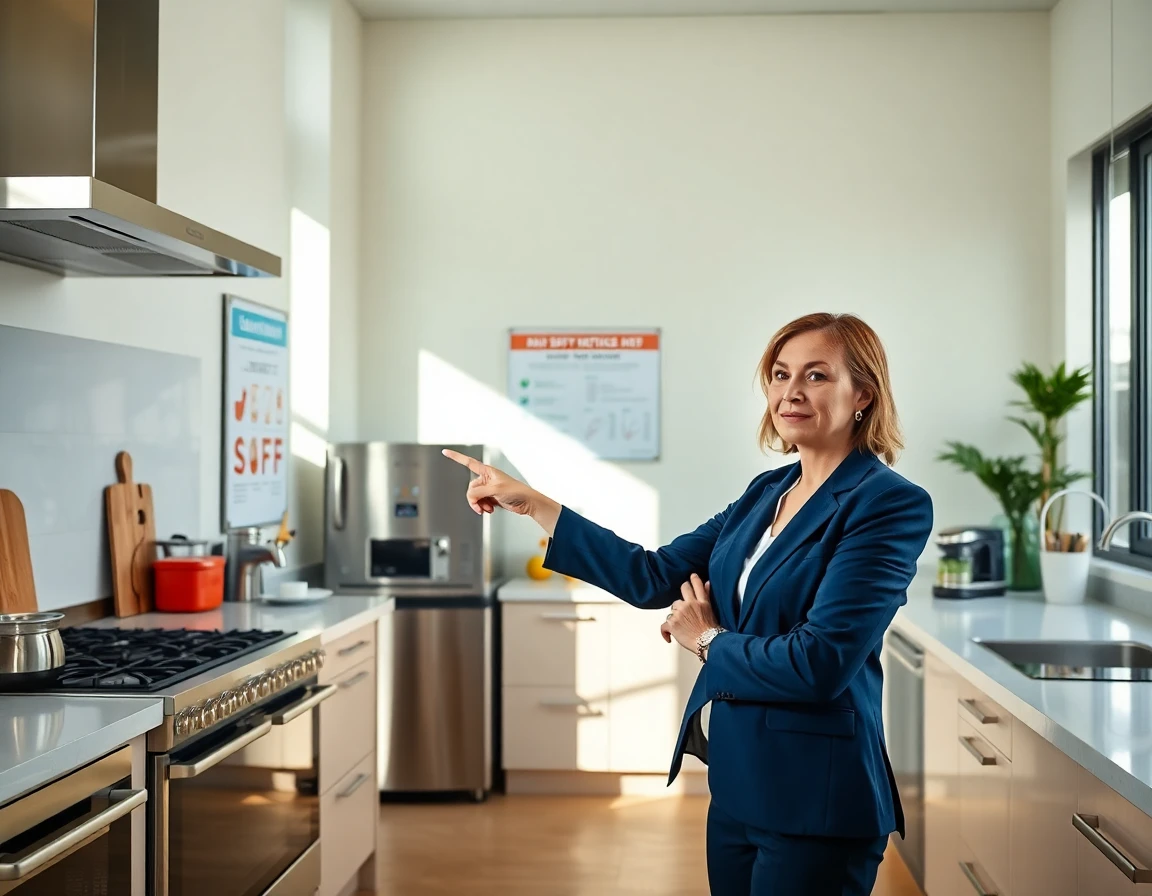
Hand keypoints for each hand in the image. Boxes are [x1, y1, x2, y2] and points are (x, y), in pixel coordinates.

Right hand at [442, 449, 561, 533]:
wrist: (526, 503)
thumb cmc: (515, 491)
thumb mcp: (495, 490)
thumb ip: (479, 492)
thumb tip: (470, 496)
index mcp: (487, 471)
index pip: (468, 462)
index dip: (456, 457)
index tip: (445, 452)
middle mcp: (486, 479)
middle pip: (470, 489)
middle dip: (474, 500)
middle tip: (481, 507)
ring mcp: (487, 489)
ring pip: (474, 498)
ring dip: (479, 505)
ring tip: (488, 509)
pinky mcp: (490, 498)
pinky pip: (479, 503)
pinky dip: (482, 508)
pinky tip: (490, 510)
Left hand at [660, 574, 718, 653]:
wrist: (708, 643)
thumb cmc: (711, 631)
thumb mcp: (711, 610)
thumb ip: (707, 595)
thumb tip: (707, 583)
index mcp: (701, 602)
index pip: (697, 585)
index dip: (693, 579)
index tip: (692, 576)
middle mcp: (690, 605)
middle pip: (683, 589)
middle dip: (683, 592)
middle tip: (683, 602)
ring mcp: (680, 613)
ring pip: (673, 608)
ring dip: (675, 615)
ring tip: (682, 626)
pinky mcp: (672, 623)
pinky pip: (664, 625)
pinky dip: (666, 632)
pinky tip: (669, 636)